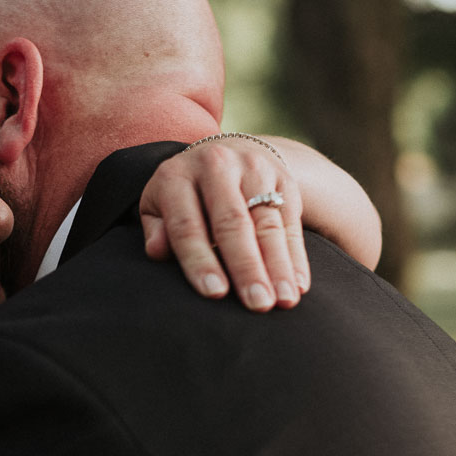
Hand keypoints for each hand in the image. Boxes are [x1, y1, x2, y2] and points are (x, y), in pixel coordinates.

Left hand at [140, 136, 310, 311]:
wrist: (227, 152)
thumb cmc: (185, 195)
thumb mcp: (159, 206)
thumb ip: (158, 230)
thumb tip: (157, 252)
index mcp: (177, 176)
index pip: (187, 224)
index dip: (200, 259)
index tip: (214, 292)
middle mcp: (216, 166)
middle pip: (233, 223)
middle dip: (246, 267)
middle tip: (257, 304)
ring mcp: (253, 169)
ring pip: (267, 224)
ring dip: (278, 266)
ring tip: (284, 301)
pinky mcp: (283, 179)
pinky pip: (291, 222)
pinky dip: (296, 257)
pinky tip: (298, 286)